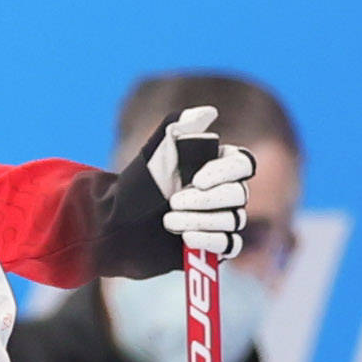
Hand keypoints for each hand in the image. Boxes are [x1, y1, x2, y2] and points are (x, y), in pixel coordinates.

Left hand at [94, 106, 255, 276]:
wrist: (117, 226)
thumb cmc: (136, 185)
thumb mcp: (154, 151)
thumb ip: (179, 125)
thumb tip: (210, 113)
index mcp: (215, 166)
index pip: (244, 164)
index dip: (225, 172)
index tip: (197, 179)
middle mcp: (222, 192)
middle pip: (239, 194)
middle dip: (206, 200)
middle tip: (172, 202)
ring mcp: (218, 221)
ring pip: (233, 220)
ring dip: (201, 220)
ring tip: (168, 221)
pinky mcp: (211, 247)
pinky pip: (230, 245)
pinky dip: (212, 241)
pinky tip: (187, 238)